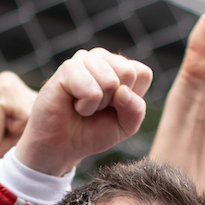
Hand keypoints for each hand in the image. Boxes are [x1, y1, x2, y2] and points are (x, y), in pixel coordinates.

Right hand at [15, 48, 152, 177]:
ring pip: (111, 81)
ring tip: (83, 107)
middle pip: (128, 74)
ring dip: (98, 105)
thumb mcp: (125, 126)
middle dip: (114, 101)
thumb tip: (123, 91)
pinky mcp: (67, 68)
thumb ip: (136, 110)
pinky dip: (85, 106)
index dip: (132, 99)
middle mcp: (102, 59)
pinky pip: (92, 91)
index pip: (142, 73)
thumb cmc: (92, 132)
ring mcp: (84, 60)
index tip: (114, 108)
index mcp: (119, 67)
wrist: (61, 146)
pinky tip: (73, 105)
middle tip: (96, 107)